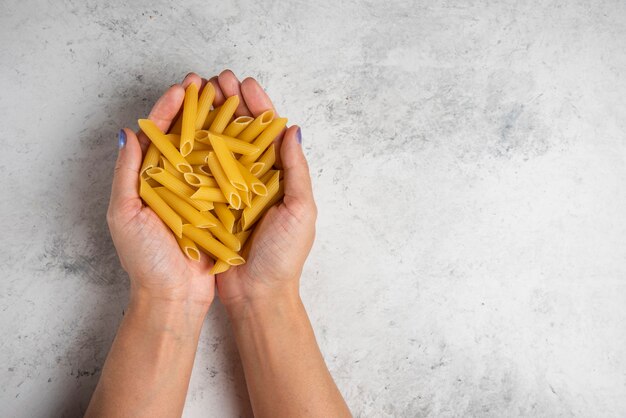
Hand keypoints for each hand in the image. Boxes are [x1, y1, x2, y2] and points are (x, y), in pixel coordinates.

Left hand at [107, 74, 214, 314]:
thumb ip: (126, 174)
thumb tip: (128, 133)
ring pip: (208, 150)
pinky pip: (227, 175)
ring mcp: (198, 193)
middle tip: (211, 83)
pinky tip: (245, 135)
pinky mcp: (219, 207)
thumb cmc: (145, 259)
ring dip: (218, 124)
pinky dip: (235, 154)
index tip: (185, 88)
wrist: (175, 297)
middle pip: (186, 135)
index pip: (159, 135)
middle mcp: (174, 181)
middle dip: (197, 108)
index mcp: (148, 179)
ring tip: (230, 100)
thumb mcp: (125, 215)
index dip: (170, 108)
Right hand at [207, 71, 317, 311]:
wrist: (257, 295)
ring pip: (220, 147)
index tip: (243, 82)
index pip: (269, 132)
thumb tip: (292, 129)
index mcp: (280, 177)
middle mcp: (256, 179)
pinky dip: (194, 151)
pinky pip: (201, 172)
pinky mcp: (211, 205)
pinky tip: (183, 131)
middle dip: (230, 103)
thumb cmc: (283, 256)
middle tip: (215, 79)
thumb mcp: (300, 210)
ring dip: (210, 120)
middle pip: (242, 132)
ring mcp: (232, 191)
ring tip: (197, 95)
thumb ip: (296, 170)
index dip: (258, 104)